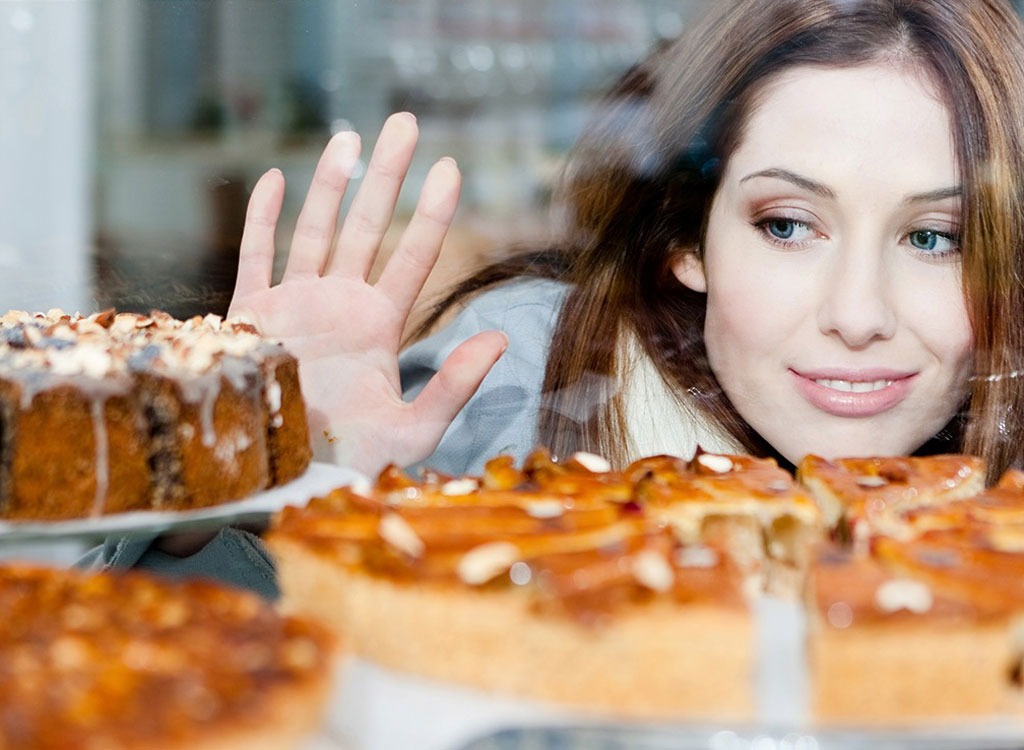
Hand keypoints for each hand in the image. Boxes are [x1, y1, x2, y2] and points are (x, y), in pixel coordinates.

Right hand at [229, 113, 507, 474]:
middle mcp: (339, 305)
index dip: (432, 215)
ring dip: (330, 184)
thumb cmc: (350, 462)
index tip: (452, 169)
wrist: (282, 482)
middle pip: (367, 227)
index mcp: (378, 326)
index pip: (413, 258)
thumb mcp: (413, 430)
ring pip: (315, 231)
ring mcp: (294, 305)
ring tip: (348, 138)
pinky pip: (255, 257)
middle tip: (404, 122)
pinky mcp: (250, 316)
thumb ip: (455, 385)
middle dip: (385, 176)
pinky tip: (274, 178)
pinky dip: (261, 219)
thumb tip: (500, 337)